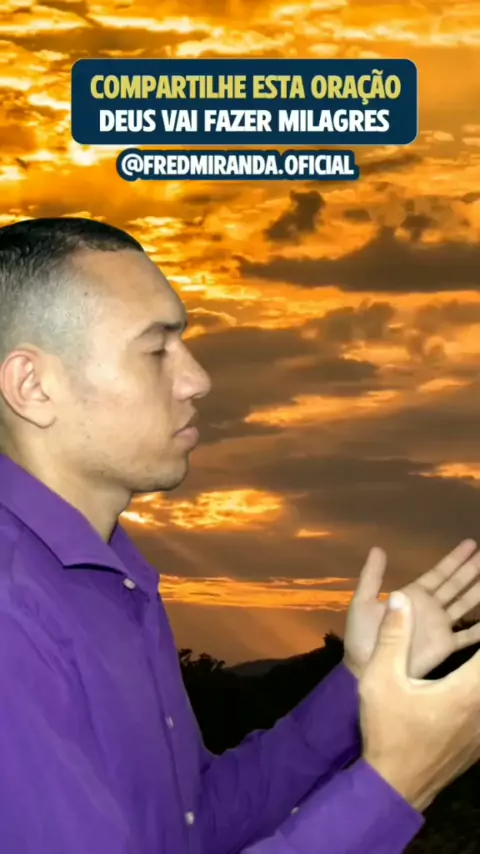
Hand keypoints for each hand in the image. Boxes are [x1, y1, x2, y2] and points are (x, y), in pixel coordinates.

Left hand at [344, 539, 479, 679]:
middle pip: (456, 584)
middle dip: (471, 570)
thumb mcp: (363, 601)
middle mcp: (430, 608)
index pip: (439, 573)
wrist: (365, 668)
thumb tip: (378, 548)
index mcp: (412, 595)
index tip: (470, 544)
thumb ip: (372, 576)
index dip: (454, 559)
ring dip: (478, 592)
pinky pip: (468, 635)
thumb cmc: (362, 636)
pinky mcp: (445, 646)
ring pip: (465, 604)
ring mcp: (440, 626)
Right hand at [360, 591, 479, 812]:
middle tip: (476, 611)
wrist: (395, 786)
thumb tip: (401, 598)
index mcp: (465, 689)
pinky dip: (479, 688)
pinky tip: (469, 686)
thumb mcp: (381, 680)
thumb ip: (393, 637)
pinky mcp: (478, 743)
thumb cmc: (388, 730)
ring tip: (473, 640)